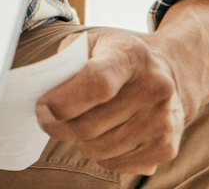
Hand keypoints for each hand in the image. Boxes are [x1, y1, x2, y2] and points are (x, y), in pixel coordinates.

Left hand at [34, 29, 191, 174]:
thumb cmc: (116, 59)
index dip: (63, 101)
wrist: (165, 75)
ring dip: (78, 142)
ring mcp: (163, 120)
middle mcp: (154, 88)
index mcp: (131, 56)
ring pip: (99, 149)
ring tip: (78, 125)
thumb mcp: (91, 43)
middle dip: (59, 126)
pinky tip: (102, 136)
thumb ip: (65, 64)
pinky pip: (116, 164)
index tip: (41, 108)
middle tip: (47, 119)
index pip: (97, 82)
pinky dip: (100, 155)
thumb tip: (44, 99)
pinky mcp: (167, 147)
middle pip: (91, 125)